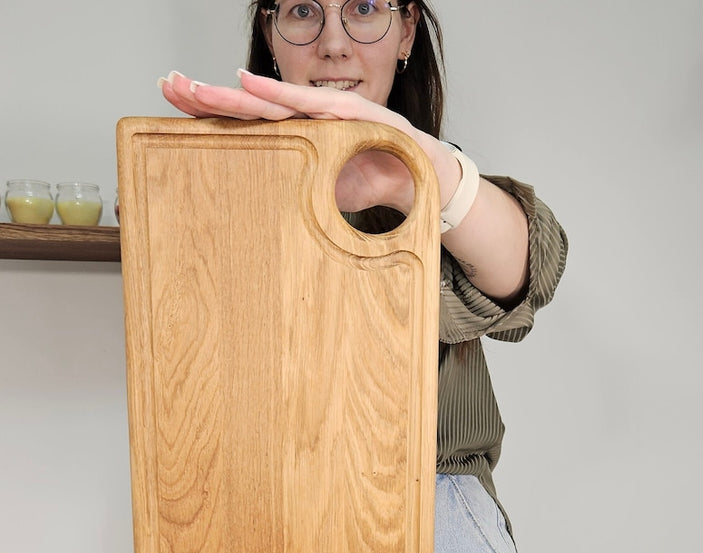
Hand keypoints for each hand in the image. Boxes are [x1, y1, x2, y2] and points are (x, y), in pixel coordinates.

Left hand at [158, 68, 448, 213]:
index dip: (213, 114)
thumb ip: (298, 194)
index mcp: (300, 137)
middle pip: (250, 107)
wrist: (426, 178)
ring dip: (234, 94)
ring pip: (273, 101)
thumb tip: (264, 211)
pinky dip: (283, 95)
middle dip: (209, 97)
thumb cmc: (377, 180)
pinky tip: (251, 85)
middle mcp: (309, 119)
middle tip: (170, 86)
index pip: (249, 124)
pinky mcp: (357, 115)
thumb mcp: (327, 196)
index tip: (175, 106)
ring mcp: (331, 113)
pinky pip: (314, 105)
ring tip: (196, 88)